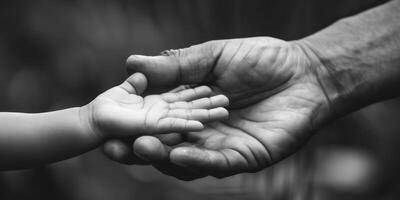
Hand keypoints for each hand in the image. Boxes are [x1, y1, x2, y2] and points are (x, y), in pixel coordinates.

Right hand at [103, 37, 331, 178]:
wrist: (305, 72)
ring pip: (187, 161)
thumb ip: (176, 64)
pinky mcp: (245, 158)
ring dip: (164, 157)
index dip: (132, 124)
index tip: (106, 122)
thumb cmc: (262, 60)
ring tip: (143, 146)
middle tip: (115, 146)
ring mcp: (223, 147)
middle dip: (140, 148)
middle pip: (166, 147)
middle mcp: (202, 132)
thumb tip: (131, 62)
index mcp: (192, 109)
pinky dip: (198, 160)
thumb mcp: (213, 57)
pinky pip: (218, 164)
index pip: (155, 121)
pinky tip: (180, 153)